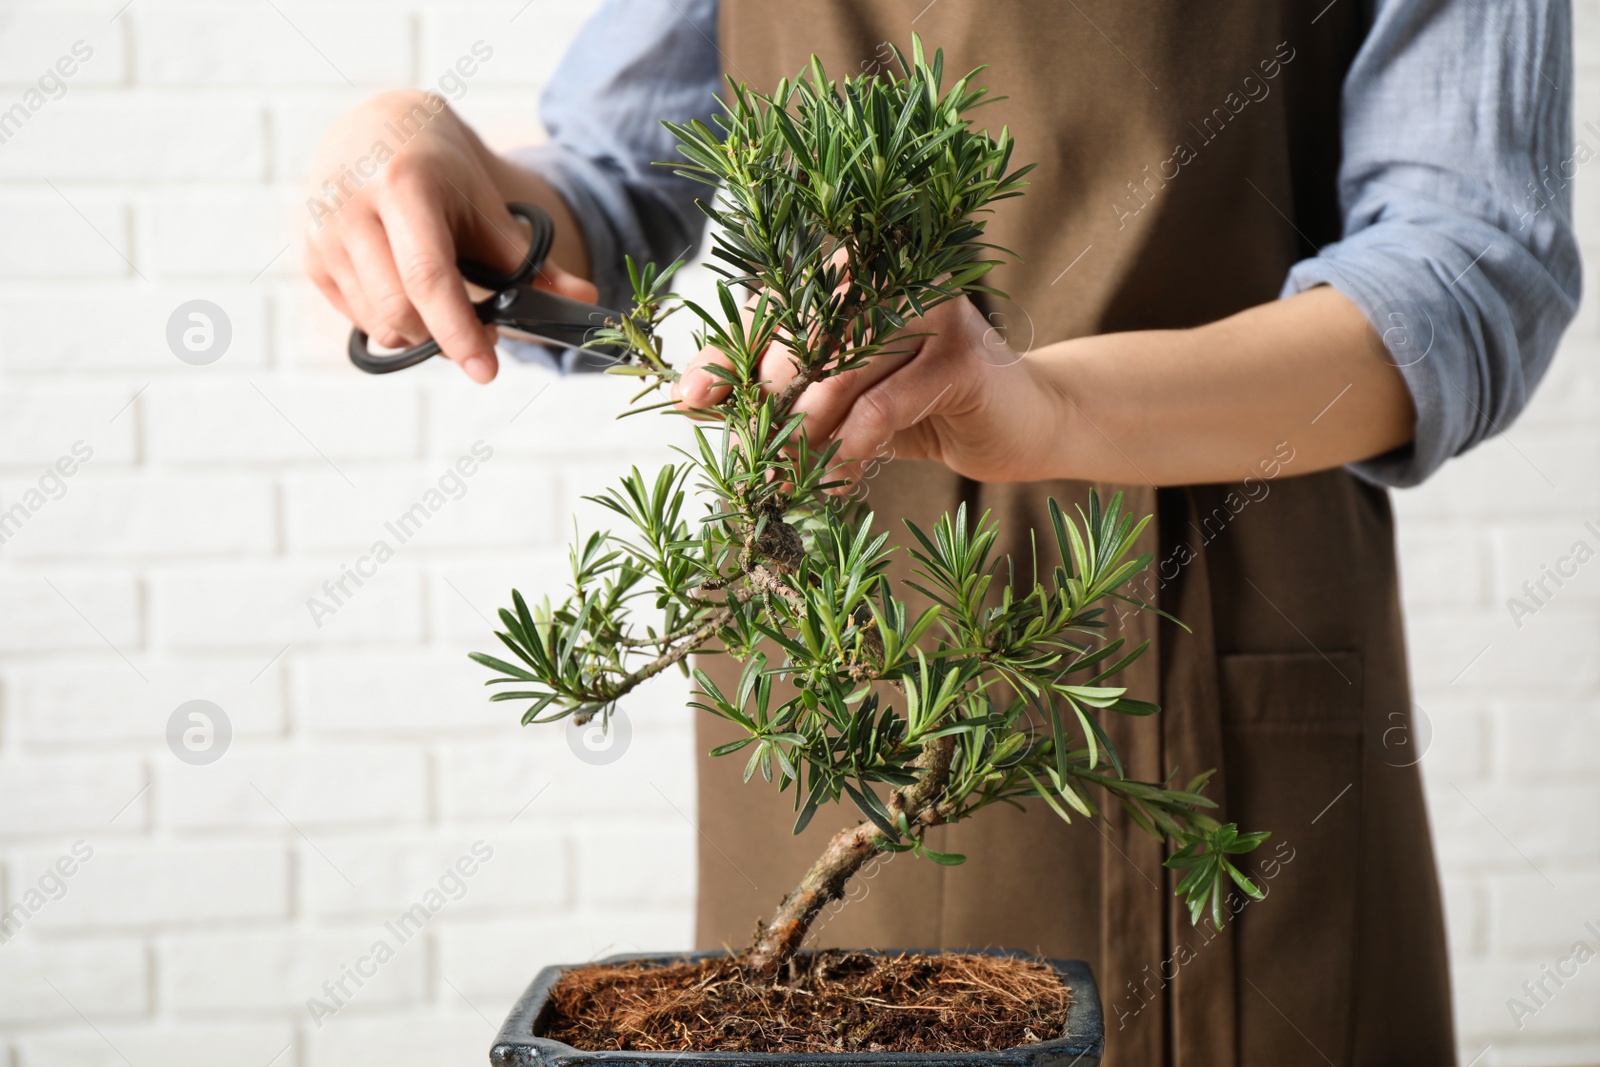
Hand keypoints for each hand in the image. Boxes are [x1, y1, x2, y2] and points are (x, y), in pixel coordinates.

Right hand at [302, 91, 595, 382]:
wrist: (383, 130)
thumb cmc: (446, 177)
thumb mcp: (490, 209)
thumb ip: (533, 262)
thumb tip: (586, 301)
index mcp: (403, 185)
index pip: (428, 276)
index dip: (458, 331)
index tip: (486, 371)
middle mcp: (351, 207)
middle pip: (400, 311)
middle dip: (444, 337)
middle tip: (479, 332)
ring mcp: (322, 233)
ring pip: (378, 324)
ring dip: (421, 334)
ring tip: (446, 306)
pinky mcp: (310, 257)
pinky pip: (360, 320)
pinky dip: (394, 324)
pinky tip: (409, 292)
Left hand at [671, 296, 1067, 484]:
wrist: (1016, 427)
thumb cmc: (919, 407)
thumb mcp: (839, 399)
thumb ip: (776, 391)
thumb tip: (692, 399)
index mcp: (855, 274)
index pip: (775, 301)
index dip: (729, 350)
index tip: (690, 398)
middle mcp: (894, 274)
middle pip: (804, 324)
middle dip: (766, 394)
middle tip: (750, 449)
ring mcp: (933, 308)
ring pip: (841, 367)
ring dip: (804, 430)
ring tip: (786, 476)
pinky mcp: (963, 356)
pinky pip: (884, 403)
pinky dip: (850, 446)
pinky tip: (836, 478)